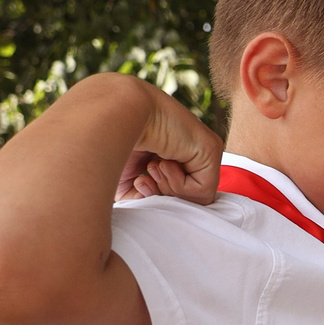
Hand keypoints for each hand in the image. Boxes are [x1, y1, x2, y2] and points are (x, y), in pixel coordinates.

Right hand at [113, 79, 222, 203]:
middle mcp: (188, 150)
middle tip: (145, 178)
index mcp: (169, 153)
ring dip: (169, 188)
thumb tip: (153, 212)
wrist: (116, 112)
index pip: (175, 191)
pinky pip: (203, 191)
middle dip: (162, 193)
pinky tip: (164, 163)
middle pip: (186, 196)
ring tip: (153, 166)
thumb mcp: (127, 176)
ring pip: (196, 196)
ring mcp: (202, 149)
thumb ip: (142, 196)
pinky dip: (179, 185)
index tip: (139, 184)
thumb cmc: (112, 142)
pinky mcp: (211, 149)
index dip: (156, 195)